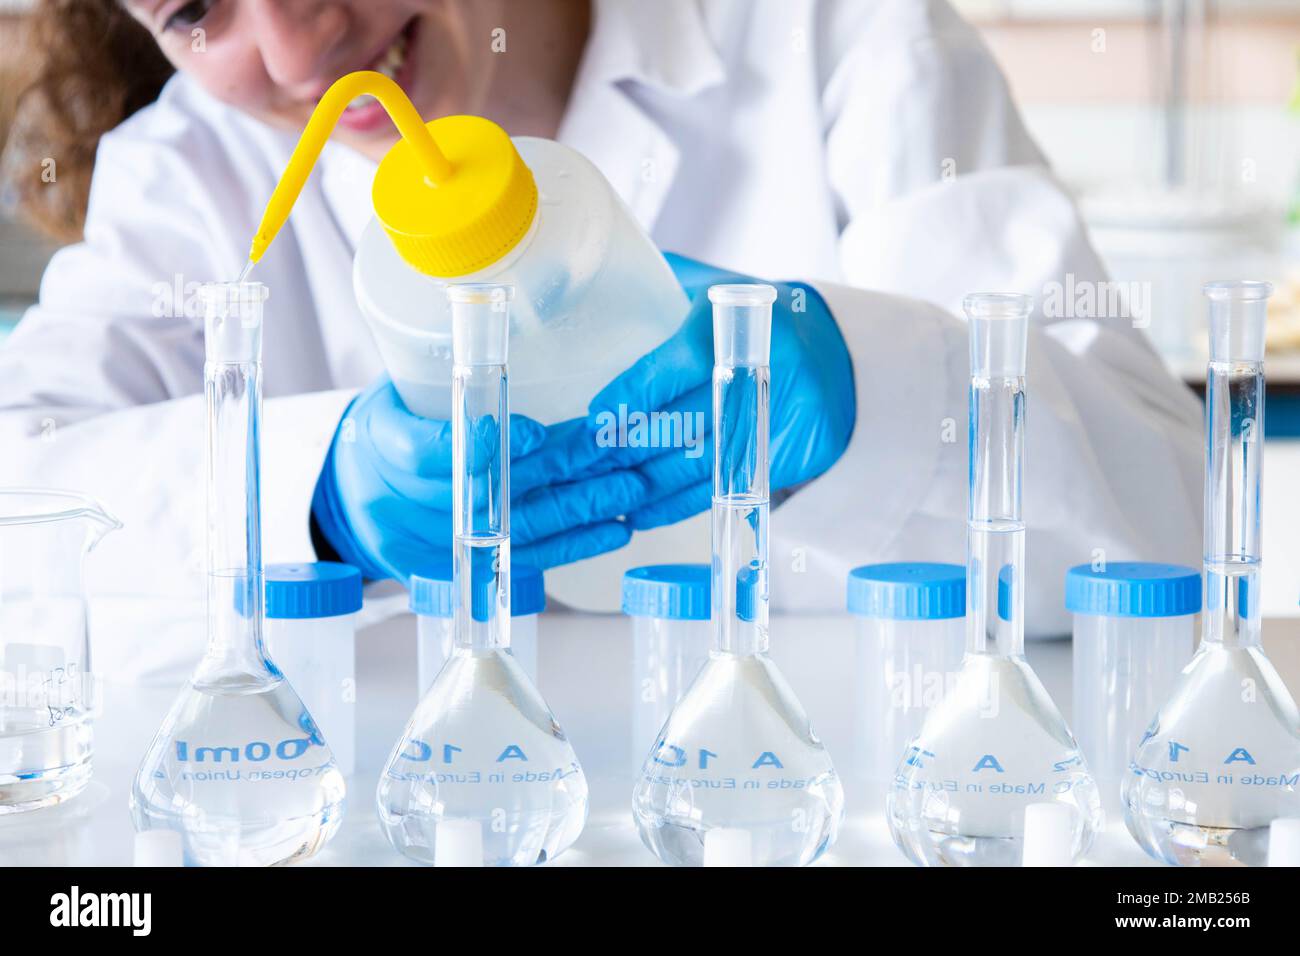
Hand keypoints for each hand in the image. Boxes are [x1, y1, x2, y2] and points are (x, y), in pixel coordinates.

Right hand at [312, 377, 647, 578]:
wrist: (352, 494)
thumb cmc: (390, 427)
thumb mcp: (400, 388)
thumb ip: (452, 375)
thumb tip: (508, 319)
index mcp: (381, 444)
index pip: (426, 452)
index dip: (483, 444)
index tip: (535, 434)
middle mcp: (400, 503)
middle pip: (487, 494)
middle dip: (558, 473)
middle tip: (611, 453)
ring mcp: (429, 543)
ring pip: (513, 532)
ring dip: (578, 512)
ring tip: (628, 491)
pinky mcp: (457, 571)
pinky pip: (520, 560)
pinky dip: (571, 545)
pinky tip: (612, 530)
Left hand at [585, 254, 854, 528]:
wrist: (841, 359)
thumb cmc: (762, 322)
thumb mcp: (723, 289)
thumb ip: (666, 282)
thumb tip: (586, 271)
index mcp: (739, 326)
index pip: (674, 367)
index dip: (630, 395)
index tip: (594, 416)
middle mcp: (760, 375)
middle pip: (681, 423)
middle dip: (623, 446)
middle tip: (577, 462)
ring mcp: (776, 421)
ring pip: (695, 463)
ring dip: (641, 483)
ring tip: (598, 492)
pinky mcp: (785, 457)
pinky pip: (719, 486)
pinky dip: (675, 505)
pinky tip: (639, 510)